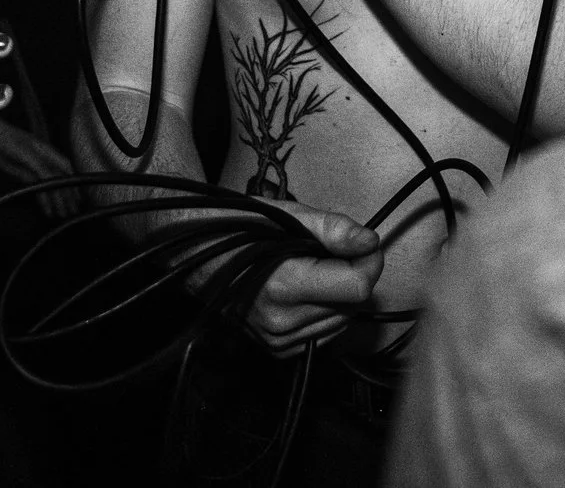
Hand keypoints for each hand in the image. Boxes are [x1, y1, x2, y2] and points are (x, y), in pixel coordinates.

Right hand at [250, 201, 384, 355]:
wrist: (195, 255)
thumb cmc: (238, 228)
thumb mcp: (289, 215)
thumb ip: (334, 229)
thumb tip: (369, 242)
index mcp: (284, 284)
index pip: (357, 287)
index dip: (369, 262)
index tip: (362, 245)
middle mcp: (281, 320)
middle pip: (353, 304)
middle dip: (353, 275)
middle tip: (330, 252)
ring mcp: (277, 339)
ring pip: (342, 321)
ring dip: (339, 295)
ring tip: (312, 269)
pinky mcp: (277, 349)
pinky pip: (323, 333)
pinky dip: (325, 311)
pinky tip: (305, 290)